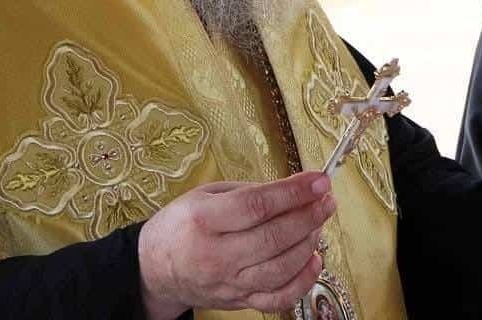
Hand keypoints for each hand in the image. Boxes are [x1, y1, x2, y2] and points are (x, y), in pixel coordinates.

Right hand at [137, 170, 335, 318]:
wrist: (155, 267)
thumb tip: (293, 191)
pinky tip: (314, 260)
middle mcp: (216, 255)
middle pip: (273, 237)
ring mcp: (228, 283)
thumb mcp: (205, 194)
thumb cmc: (182, 224)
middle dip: (308, 216)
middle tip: (326, 200)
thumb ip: (248, 192)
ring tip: (318, 223)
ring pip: (280, 268)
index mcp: (204, 220)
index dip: (293, 192)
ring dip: (309, 244)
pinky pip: (277, 298)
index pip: (258, 205)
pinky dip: (302, 281)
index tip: (319, 180)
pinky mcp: (238, 301)